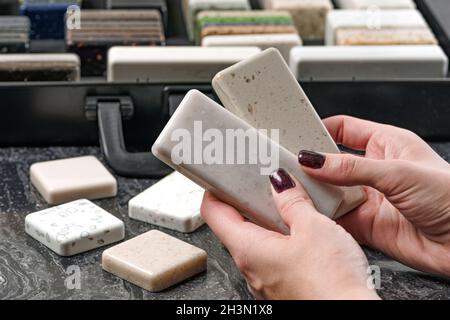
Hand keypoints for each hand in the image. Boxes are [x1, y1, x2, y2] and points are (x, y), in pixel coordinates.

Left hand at [201, 170, 379, 299]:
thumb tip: (280, 183)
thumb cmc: (331, 283)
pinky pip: (271, 256)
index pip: (213, 213)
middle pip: (233, 226)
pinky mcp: (282, 285)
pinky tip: (299, 230)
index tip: (223, 177)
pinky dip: (279, 238)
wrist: (353, 317)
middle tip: (258, 182)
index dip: (215, 190)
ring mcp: (265, 279)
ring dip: (265, 220)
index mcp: (248, 249)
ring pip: (254, 241)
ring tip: (283, 202)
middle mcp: (251, 267)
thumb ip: (293, 201)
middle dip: (245, 202)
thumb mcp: (313, 227)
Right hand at [298, 116, 449, 276]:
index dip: (320, 128)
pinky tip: (309, 211)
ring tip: (294, 187)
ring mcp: (368, 198)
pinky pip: (334, 218)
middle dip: (311, 163)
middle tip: (289, 163)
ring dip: (314, 191)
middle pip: (331, 162)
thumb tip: (315, 160)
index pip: (344, 128)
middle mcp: (374, 170)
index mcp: (386, 144)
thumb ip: (352, 168)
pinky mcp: (364, 224)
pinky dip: (320, 216)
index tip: (298, 132)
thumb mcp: (398, 172)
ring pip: (329, 191)